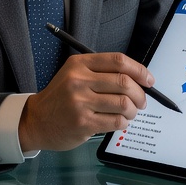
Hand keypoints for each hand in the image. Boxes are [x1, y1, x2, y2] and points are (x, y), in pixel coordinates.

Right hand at [19, 52, 154, 151]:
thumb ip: (101, 73)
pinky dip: (123, 123)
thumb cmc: (61, 98)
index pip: (118, 61)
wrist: (36, 120)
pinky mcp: (82, 123)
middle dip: (140, 94)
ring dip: (132, 110)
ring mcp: (80, 102)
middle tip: (142, 101)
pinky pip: (116, 121)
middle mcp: (79, 80)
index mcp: (79, 64)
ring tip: (129, 113)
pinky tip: (118, 122)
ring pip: (123, 103)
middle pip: (124, 82)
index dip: (139, 70)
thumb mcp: (74, 75)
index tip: (149, 80)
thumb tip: (137, 79)